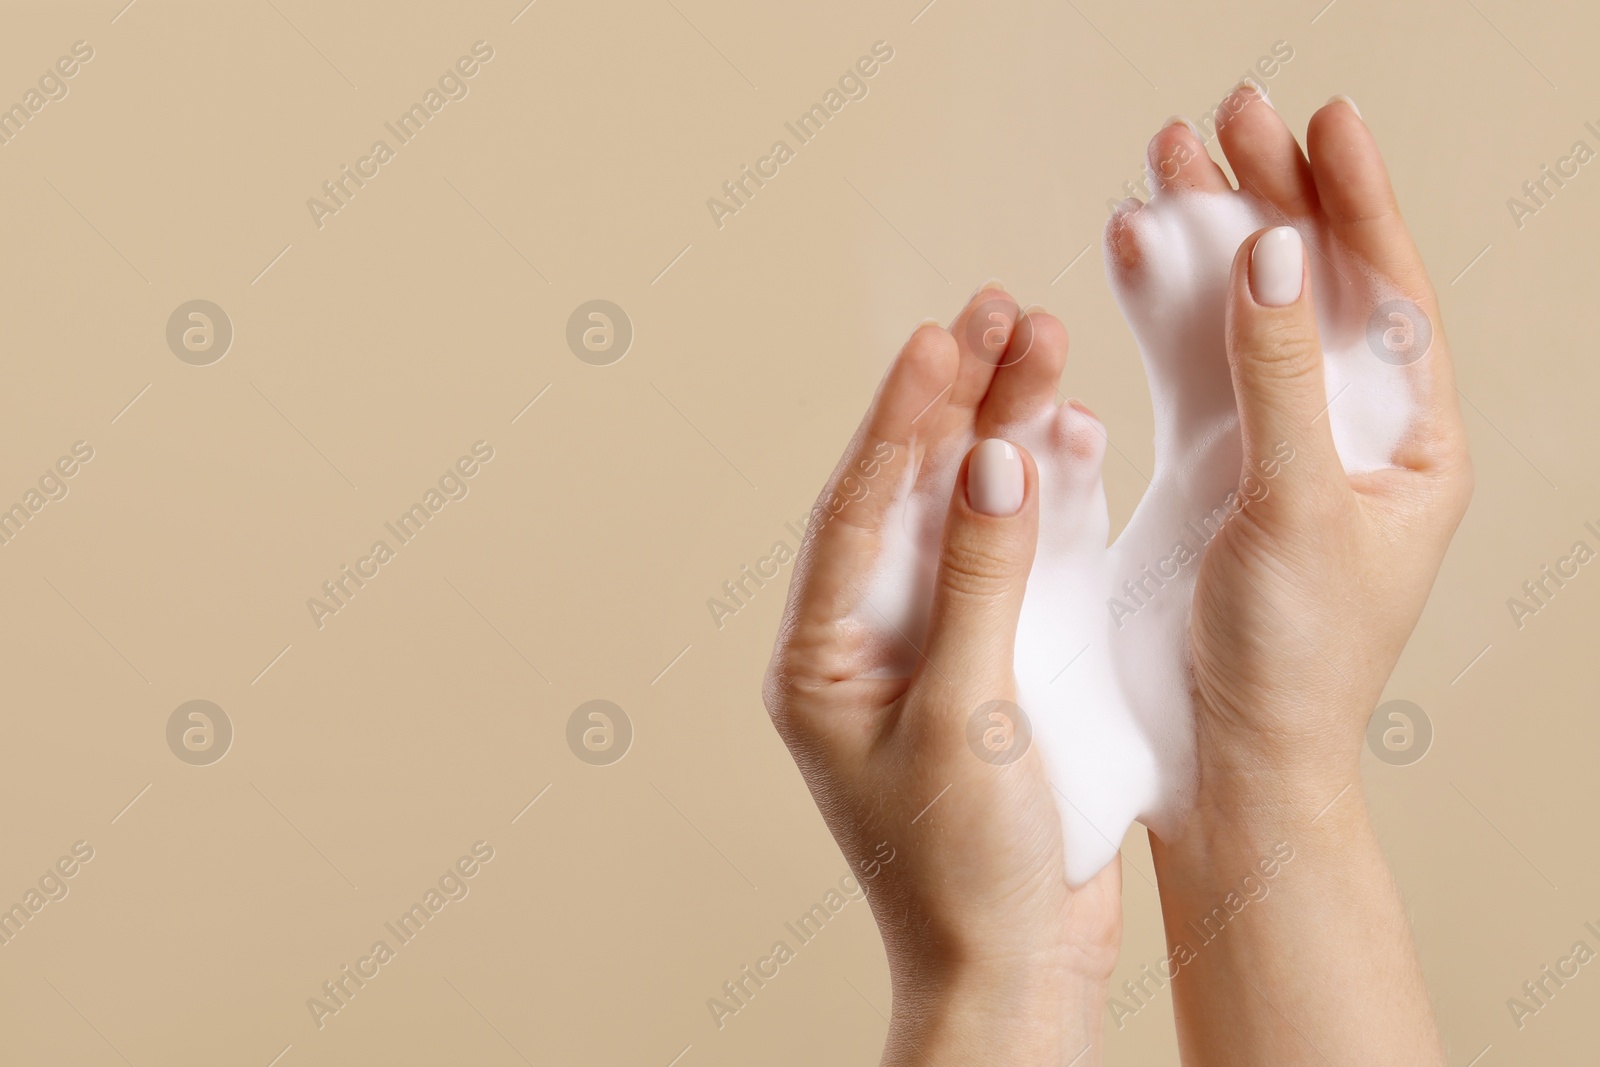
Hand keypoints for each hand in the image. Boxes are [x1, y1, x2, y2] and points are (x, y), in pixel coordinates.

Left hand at [764, 296, 1119, 1064]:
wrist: (1016, 968)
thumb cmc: (965, 866)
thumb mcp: (967, 715)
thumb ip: (981, 582)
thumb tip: (990, 461)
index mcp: (822, 658)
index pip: (855, 511)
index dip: (899, 419)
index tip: (941, 338)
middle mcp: (867, 641)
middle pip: (909, 495)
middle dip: (953, 405)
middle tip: (998, 312)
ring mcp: (931, 647)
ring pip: (963, 515)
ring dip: (1000, 433)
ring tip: (1039, 343)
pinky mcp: (991, 661)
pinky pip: (1011, 559)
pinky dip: (1042, 500)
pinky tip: (1069, 435)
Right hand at [1143, 90, 1468, 1065]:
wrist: (1219, 759)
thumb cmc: (1290, 660)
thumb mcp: (1297, 509)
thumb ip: (1285, 378)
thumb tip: (1278, 252)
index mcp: (1410, 447)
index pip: (1392, 296)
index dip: (1358, 203)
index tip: (1324, 121)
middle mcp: (1345, 435)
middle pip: (1312, 287)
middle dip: (1273, 197)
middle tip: (1230, 114)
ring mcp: (1269, 446)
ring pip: (1239, 315)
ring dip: (1205, 237)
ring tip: (1168, 159)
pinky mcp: (1202, 470)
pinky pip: (1183, 366)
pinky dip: (1154, 307)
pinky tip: (1127, 249)